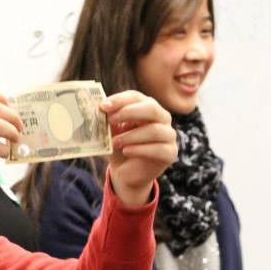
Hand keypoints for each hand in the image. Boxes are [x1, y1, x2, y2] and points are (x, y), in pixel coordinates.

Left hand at [102, 91, 176, 207]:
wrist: (126, 173)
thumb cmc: (120, 147)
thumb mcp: (112, 132)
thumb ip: (109, 121)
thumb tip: (100, 110)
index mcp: (147, 107)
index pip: (136, 97)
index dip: (120, 100)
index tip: (103, 106)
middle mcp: (162, 118)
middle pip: (151, 108)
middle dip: (129, 112)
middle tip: (110, 120)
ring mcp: (168, 135)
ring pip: (154, 130)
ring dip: (131, 136)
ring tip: (114, 142)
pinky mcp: (170, 153)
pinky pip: (158, 149)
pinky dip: (139, 150)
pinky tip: (126, 152)